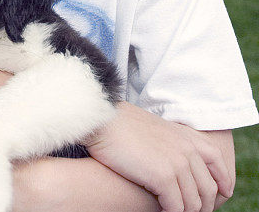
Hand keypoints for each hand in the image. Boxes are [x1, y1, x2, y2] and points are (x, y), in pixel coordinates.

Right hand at [86, 102, 232, 211]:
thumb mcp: (153, 127)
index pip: (217, 162)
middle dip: (202, 205)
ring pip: (194, 203)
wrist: (99, 118)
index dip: (221, 182)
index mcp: (186, 137)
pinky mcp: (163, 177)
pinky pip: (177, 207)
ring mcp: (177, 164)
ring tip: (170, 211)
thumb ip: (170, 141)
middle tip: (187, 211)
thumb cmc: (118, 124)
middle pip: (208, 189)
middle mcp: (187, 150)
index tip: (221, 194)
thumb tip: (173, 161)